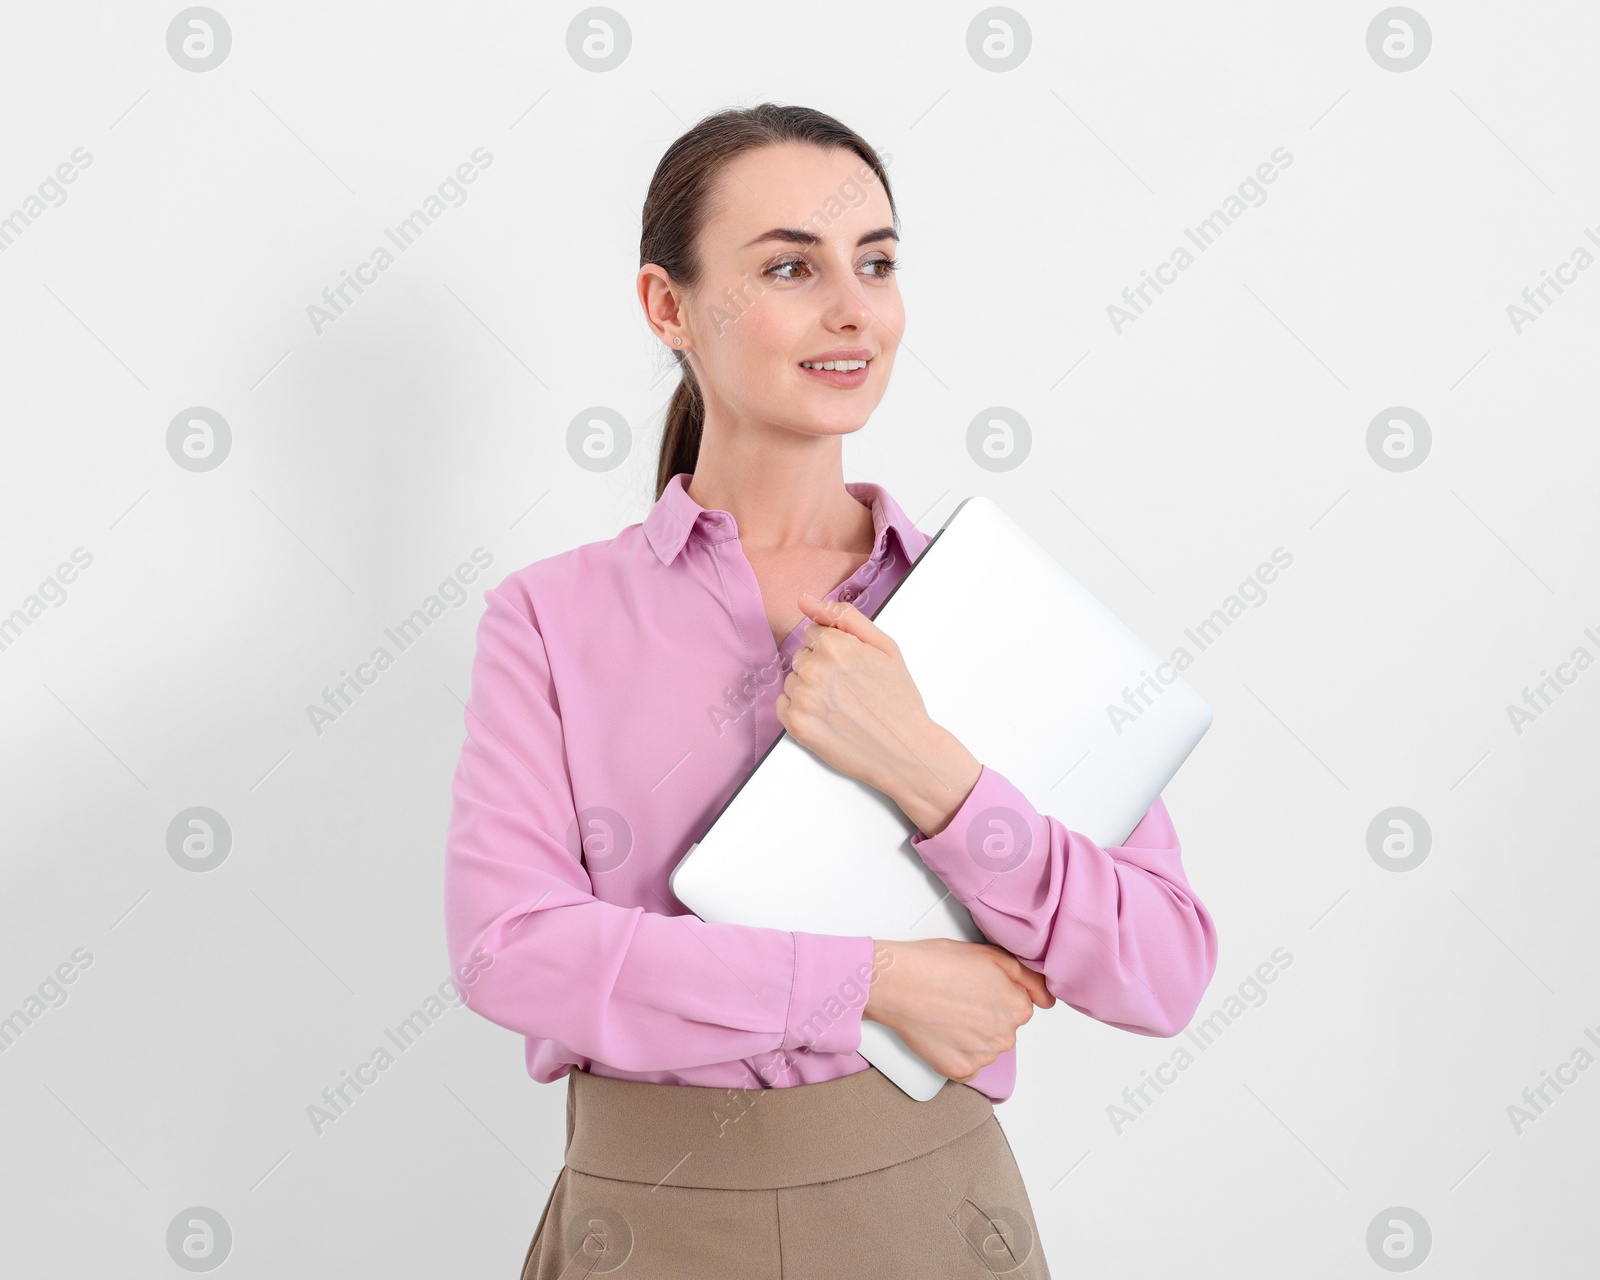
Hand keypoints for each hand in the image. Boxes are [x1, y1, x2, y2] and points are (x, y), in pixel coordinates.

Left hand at [775, 593, 944, 800]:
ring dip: (809, 690)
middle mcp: (814, 669)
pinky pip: (783, 705)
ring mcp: (803, 698)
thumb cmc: (898, 700)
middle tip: (849, 690)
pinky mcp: (795, 725)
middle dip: (820, 669)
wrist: (905, 750)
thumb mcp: (884, 646)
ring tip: (840, 706)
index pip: (813, 634)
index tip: (851, 668)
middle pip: (801, 657)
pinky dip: (800, 711)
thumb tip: (804, 601)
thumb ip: (844, 617)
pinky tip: (826, 718)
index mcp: (835, 645)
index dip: (833, 650)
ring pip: (793, 681)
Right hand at [863, 938, 1055, 1082]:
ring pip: (984, 1047)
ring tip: (945, 1013)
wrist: (898, 983)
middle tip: (956, 997)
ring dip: (969, 1035)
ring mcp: (983, 1056)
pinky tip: (940, 1031)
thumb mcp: (991, 956)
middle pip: (1001, 1028)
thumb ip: (1029, 979)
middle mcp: (1005, 1036)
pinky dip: (954, 1052)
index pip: (1018, 1006)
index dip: (994, 993)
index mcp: (1017, 1007)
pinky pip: (966, 1065)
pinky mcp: (960, 1070)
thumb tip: (1048, 1000)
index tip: (974, 987)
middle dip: (983, 1015)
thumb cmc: (936, 965)